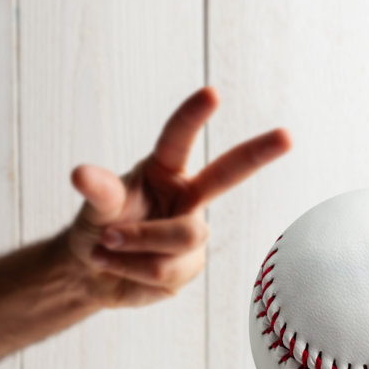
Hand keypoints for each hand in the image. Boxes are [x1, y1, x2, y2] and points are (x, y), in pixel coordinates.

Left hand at [65, 87, 291, 307]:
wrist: (93, 274)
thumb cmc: (98, 227)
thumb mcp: (95, 207)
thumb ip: (99, 191)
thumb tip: (81, 174)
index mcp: (166, 171)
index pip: (180, 139)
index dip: (194, 116)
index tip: (211, 93)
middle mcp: (187, 198)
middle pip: (228, 174)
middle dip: (259, 153)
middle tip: (287, 135)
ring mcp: (191, 234)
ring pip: (182, 235)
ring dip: (137, 242)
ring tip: (107, 246)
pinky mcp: (188, 268)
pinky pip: (166, 269)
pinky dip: (133, 270)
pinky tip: (120, 268)